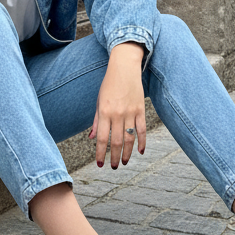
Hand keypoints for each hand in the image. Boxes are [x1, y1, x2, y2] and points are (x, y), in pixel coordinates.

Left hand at [89, 42, 146, 167]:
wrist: (124, 67)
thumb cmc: (109, 84)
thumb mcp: (99, 101)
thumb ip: (96, 121)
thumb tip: (92, 138)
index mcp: (104, 112)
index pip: (102, 138)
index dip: (100, 153)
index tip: (100, 164)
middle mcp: (118, 114)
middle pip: (116, 142)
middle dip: (113, 157)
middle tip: (113, 167)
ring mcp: (130, 112)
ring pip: (129, 138)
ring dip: (127, 153)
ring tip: (124, 162)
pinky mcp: (141, 110)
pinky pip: (142, 129)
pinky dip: (142, 142)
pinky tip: (140, 152)